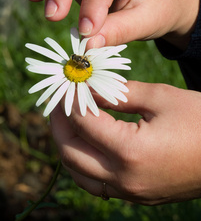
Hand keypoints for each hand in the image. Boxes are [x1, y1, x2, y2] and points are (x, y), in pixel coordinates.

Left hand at [50, 81, 200, 204]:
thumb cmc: (199, 120)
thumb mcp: (159, 98)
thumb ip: (119, 93)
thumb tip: (90, 89)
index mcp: (131, 151)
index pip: (82, 123)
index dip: (69, 101)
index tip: (66, 85)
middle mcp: (125, 178)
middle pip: (70, 152)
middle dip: (59, 123)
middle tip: (59, 102)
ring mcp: (129, 192)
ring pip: (78, 173)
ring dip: (67, 145)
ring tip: (68, 120)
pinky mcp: (135, 195)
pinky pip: (95, 183)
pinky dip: (83, 162)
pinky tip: (87, 143)